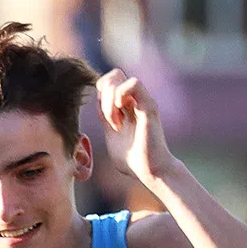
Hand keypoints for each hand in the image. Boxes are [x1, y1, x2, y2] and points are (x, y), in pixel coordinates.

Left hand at [96, 69, 176, 183]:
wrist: (149, 171)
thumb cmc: (132, 160)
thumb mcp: (111, 135)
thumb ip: (105, 119)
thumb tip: (97, 103)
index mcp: (125, 107)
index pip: (107, 84)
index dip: (99, 96)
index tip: (103, 119)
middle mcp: (134, 101)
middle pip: (112, 76)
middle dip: (102, 94)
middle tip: (108, 119)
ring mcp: (142, 102)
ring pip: (119, 77)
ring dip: (109, 100)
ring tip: (115, 123)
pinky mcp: (149, 106)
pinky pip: (134, 83)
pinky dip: (120, 95)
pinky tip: (120, 117)